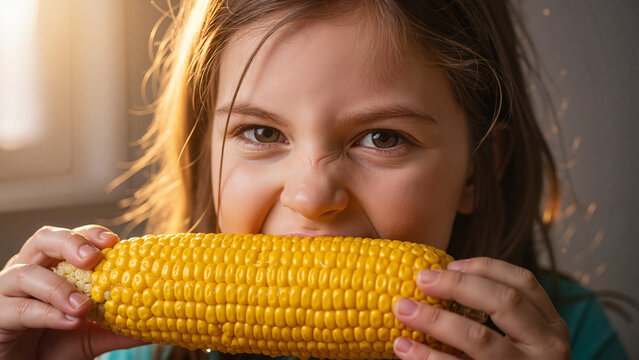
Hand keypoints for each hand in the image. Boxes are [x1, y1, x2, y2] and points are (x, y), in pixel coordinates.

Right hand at [0, 225, 144, 359]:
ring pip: (27, 273)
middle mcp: (29, 270)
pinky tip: (68, 322)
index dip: (91, 234)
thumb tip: (156, 325)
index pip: (72, 238)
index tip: (115, 241)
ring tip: (83, 305)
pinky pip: (19, 308)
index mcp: (53, 266)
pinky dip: (45, 313)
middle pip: (45, 240)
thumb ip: (118, 328)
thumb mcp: (90, 335)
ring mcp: (8, 291)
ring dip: (58, 287)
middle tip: (94, 259)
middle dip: (71, 243)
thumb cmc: (53, 343)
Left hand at [392, 257, 569, 358]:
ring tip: (403, 310)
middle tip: (421, 279)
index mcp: (550, 327)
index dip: (486, 268)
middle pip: (504, 302)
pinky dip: (427, 357)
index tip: (450, 264)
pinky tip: (403, 347)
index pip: (524, 283)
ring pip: (479, 338)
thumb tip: (439, 279)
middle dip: (457, 285)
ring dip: (436, 319)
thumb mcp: (519, 341)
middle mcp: (546, 348)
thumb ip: (496, 314)